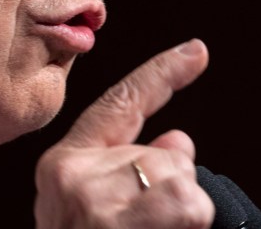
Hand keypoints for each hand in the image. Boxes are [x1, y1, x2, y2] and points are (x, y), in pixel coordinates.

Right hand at [34, 39, 214, 228]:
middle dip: (170, 192)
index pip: (119, 103)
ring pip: (180, 177)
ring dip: (182, 216)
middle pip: (163, 154)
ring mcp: (93, 199)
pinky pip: (191, 205)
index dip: (163, 73)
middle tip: (143, 227)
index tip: (195, 50)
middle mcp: (72, 176)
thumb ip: (130, 170)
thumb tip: (176, 140)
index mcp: (65, 166)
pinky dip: (190, 225)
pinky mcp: (117, 221)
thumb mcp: (97, 213)